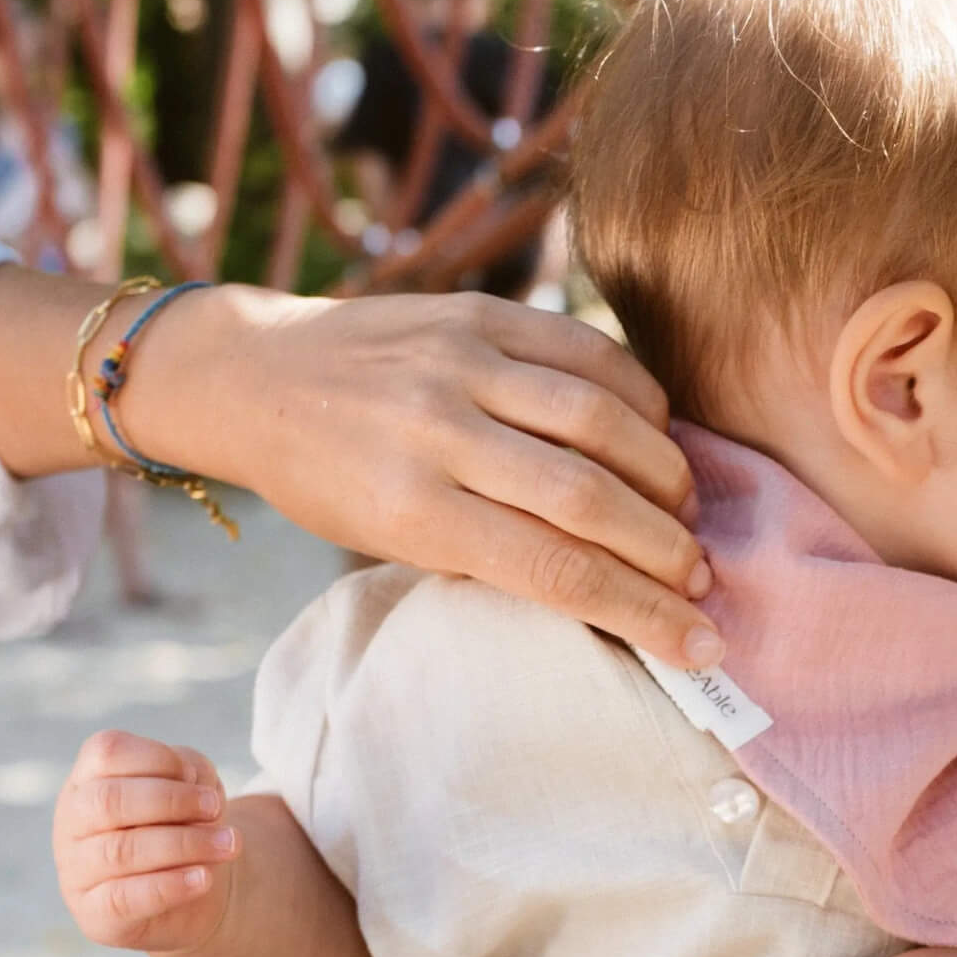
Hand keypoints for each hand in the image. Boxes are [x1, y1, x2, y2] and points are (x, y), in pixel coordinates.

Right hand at [53, 730, 239, 953]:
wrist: (194, 888)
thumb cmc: (185, 822)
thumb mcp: (192, 784)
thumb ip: (187, 771)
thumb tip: (185, 783)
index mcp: (88, 778)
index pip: (107, 751)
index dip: (159, 758)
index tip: (197, 777)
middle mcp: (72, 821)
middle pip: (108, 801)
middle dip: (172, 801)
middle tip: (216, 808)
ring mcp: (76, 870)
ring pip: (120, 852)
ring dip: (185, 844)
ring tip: (229, 845)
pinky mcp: (94, 914)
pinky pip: (124, 899)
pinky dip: (170, 886)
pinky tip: (203, 879)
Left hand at [130, 284, 725, 670]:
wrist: (256, 375)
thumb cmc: (327, 482)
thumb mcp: (387, 542)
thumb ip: (488, 554)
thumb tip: (613, 582)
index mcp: (409, 509)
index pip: (556, 571)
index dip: (643, 613)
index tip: (699, 647)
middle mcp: (438, 429)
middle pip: (591, 498)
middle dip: (666, 551)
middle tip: (700, 581)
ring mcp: (460, 360)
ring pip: (602, 419)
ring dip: (664, 475)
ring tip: (682, 513)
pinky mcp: (478, 309)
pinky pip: (586, 351)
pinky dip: (640, 398)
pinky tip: (656, 435)